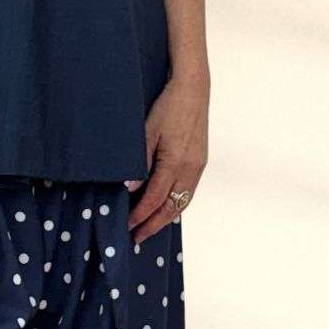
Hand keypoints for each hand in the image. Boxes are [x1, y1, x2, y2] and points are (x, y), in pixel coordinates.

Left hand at [126, 71, 208, 243]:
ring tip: (150, 227)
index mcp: (176, 163)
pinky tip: (167, 206)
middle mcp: (190, 169)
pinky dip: (177, 204)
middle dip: (153, 224)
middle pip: (172, 208)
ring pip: (182, 202)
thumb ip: (139, 161)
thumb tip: (129, 189)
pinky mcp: (200, 161)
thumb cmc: (168, 107)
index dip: (140, 215)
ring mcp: (198, 166)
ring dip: (166, 217)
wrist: (193, 90)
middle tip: (138, 237)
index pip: (155, 199)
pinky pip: (188, 191)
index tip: (127, 227)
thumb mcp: (147, 131)